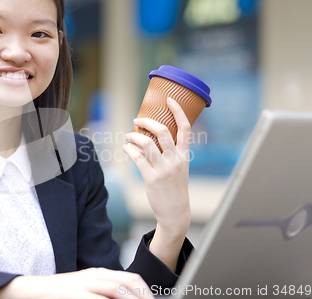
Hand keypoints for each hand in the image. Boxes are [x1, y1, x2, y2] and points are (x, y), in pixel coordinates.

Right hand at [0, 267, 154, 298]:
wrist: (35, 290)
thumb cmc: (63, 293)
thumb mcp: (87, 289)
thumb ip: (106, 293)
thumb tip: (128, 297)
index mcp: (100, 274)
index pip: (131, 278)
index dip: (146, 292)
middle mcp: (94, 277)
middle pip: (128, 283)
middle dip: (143, 297)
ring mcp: (84, 285)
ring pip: (116, 290)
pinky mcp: (75, 295)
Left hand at [123, 98, 190, 267]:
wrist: (175, 212)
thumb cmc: (175, 188)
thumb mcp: (180, 168)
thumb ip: (171, 153)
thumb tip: (152, 136)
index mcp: (184, 155)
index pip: (185, 128)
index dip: (178, 111)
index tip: (170, 99)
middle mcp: (175, 160)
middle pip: (162, 131)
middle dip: (147, 121)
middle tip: (137, 120)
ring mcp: (164, 169)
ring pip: (146, 143)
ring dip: (134, 136)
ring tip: (128, 136)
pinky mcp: (152, 178)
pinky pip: (137, 158)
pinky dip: (129, 150)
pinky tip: (126, 148)